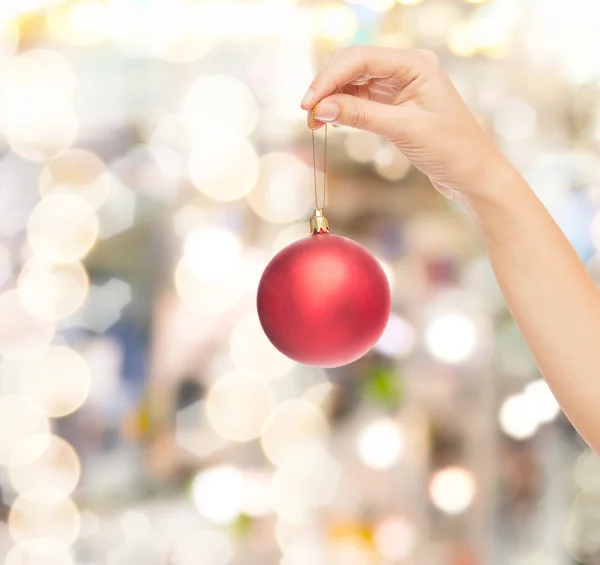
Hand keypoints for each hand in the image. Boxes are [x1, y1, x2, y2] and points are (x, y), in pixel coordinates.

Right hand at [301, 46, 508, 199]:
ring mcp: (399, 86)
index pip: (361, 58)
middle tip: (308, 115)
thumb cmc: (450, 149)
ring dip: (332, 99)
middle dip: (327, 87)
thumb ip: (361, 115)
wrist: (471, 173)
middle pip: (353, 64)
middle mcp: (406, 68)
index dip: (330, 78)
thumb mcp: (403, 130)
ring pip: (353, 82)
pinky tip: (331, 122)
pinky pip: (361, 99)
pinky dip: (343, 109)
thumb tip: (322, 107)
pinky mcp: (394, 104)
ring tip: (315, 123)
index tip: (309, 103)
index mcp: (415, 64)